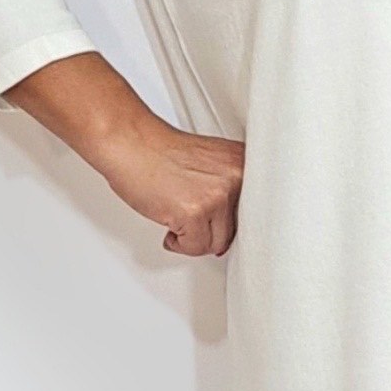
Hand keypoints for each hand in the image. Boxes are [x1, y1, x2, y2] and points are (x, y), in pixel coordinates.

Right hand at [96, 114, 245, 257]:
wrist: (130, 142)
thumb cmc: (160, 152)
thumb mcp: (210, 163)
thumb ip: (229, 189)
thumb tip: (235, 230)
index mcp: (244, 162)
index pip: (259, 209)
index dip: (235, 221)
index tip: (221, 219)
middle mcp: (237, 176)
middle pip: (237, 230)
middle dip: (211, 230)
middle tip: (191, 216)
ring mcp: (218, 194)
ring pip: (216, 244)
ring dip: (194, 238)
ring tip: (177, 214)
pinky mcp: (195, 212)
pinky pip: (195, 248)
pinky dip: (179, 243)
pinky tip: (169, 219)